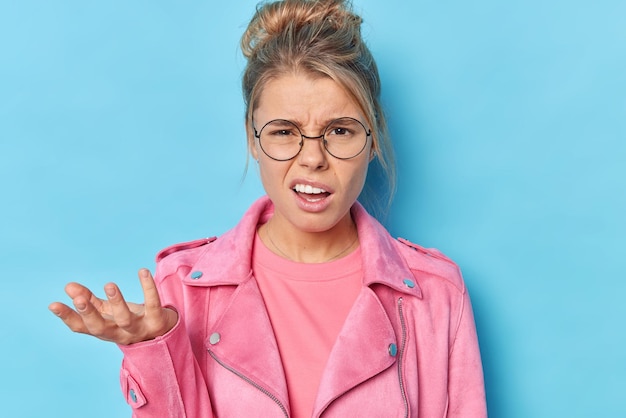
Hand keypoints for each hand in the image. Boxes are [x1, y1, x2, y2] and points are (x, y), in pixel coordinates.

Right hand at [49, 268, 177, 344]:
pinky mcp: (157, 320)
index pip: (82, 328)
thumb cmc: (129, 320)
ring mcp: (139, 329)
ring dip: (117, 302)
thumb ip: (89, 300)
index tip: (53, 304)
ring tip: (109, 285)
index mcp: (104, 331)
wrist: (163, 332)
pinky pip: (153, 304)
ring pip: (125, 319)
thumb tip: (68, 286)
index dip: (68, 317)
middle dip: (89, 314)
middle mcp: (120, 333)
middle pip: (101, 328)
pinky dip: (148, 288)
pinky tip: (143, 271)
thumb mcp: (108, 311)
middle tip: (79, 299)